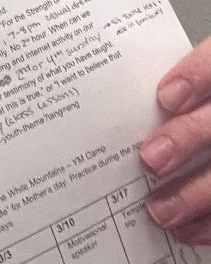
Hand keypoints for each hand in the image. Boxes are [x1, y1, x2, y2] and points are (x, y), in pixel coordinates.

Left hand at [140, 37, 210, 242]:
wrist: (208, 121)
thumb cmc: (188, 101)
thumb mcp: (185, 83)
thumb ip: (166, 88)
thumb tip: (105, 92)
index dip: (195, 77)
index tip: (166, 96)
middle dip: (187, 139)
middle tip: (149, 159)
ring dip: (196, 194)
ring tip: (159, 210)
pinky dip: (210, 222)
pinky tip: (185, 229)